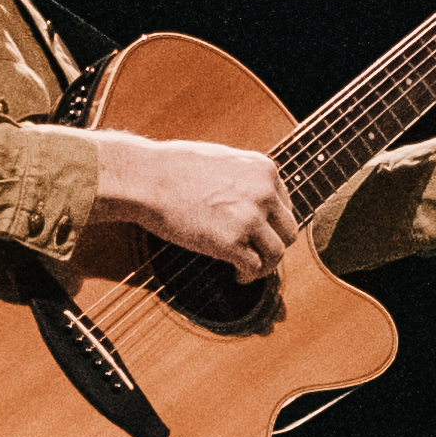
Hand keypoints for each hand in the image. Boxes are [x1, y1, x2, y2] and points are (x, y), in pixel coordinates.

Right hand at [92, 133, 295, 281]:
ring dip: (266, 265)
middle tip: (259, 252)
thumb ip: (246, 178)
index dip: (274, 222)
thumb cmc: (174, 167)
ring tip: (251, 269)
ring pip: (277, 253)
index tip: (262, 232)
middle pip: (288, 230)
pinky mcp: (231, 243)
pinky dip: (249, 276)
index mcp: (264, 170)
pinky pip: (254, 267)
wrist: (147, 178)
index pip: (285, 204)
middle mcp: (264, 193)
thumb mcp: (223, 160)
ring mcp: (249, 219)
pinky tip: (238, 275)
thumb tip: (254, 199)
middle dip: (274, 244)